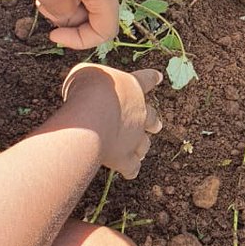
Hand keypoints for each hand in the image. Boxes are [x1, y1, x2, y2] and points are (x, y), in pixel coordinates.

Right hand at [62, 63, 162, 178]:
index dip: (151, 78)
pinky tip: (129, 172)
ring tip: (141, 150)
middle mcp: (139, 113)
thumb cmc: (87, 89)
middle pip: (152, 118)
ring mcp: (134, 137)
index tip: (159, 76)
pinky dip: (131, 169)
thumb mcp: (85, 73)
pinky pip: (131, 167)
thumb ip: (91, 79)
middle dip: (154, 122)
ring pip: (144, 144)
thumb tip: (85, 84)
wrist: (91, 117)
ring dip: (142, 146)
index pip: (146, 79)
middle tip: (157, 125)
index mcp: (133, 88)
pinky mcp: (124, 158)